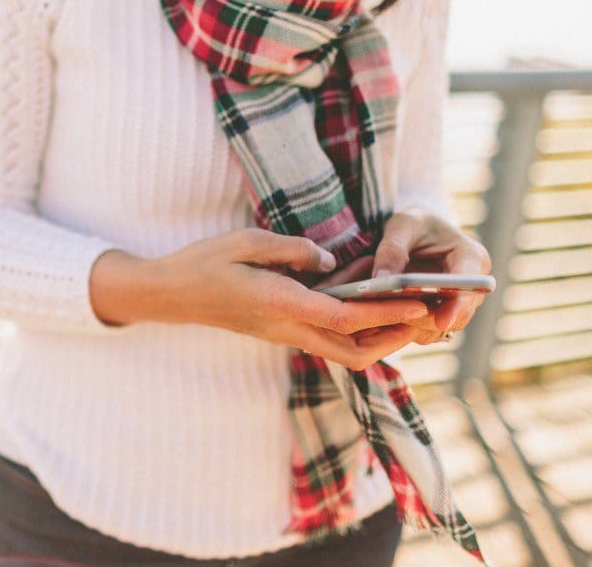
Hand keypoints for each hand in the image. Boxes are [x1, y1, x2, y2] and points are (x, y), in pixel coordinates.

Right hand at [88, 228, 430, 369]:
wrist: (170, 294)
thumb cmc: (204, 262)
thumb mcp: (248, 241)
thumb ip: (294, 250)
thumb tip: (331, 259)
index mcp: (281, 304)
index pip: (345, 315)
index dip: (386, 311)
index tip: (418, 303)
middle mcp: (286, 327)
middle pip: (353, 350)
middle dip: (392, 339)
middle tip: (421, 315)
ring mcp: (283, 334)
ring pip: (343, 350)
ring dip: (376, 336)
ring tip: (402, 307)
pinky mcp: (280, 331)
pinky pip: (327, 337)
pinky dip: (353, 326)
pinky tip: (362, 296)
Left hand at [371, 206, 492, 344]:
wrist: (417, 232)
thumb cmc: (414, 224)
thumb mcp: (401, 226)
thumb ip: (391, 251)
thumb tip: (381, 279)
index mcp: (471, 257)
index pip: (470, 285)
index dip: (458, 305)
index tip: (441, 320)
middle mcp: (472, 286)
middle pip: (457, 315)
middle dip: (426, 319)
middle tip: (395, 317)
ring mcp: (459, 304)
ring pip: (441, 328)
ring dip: (414, 326)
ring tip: (386, 316)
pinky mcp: (442, 315)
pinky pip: (427, 331)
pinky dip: (408, 329)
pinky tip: (386, 319)